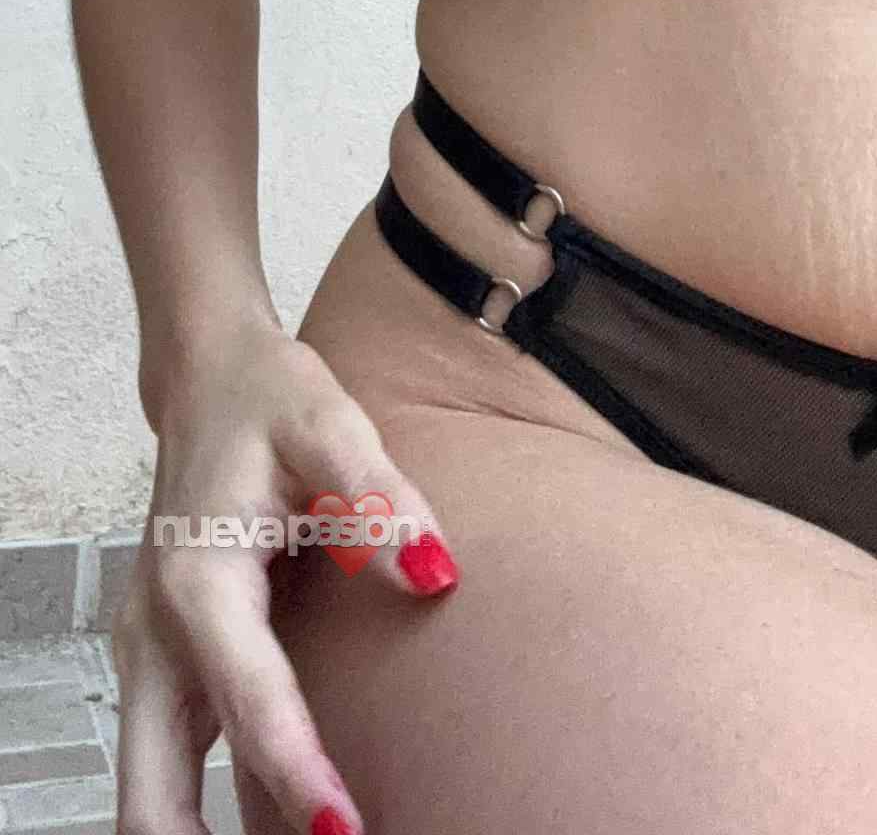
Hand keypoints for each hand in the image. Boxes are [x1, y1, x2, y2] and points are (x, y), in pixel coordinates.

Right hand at [112, 318, 459, 834]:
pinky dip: (199, 813)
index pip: (248, 701)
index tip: (341, 829)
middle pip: (151, 792)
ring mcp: (152, 658)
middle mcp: (157, 635)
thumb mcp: (329, 423)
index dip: (295, 773)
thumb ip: (380, 497)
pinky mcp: (166, 666)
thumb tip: (437, 570)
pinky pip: (171, 765)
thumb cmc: (268, 398)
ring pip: (149, 792)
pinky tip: (271, 828)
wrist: (208, 377)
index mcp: (198, 582)